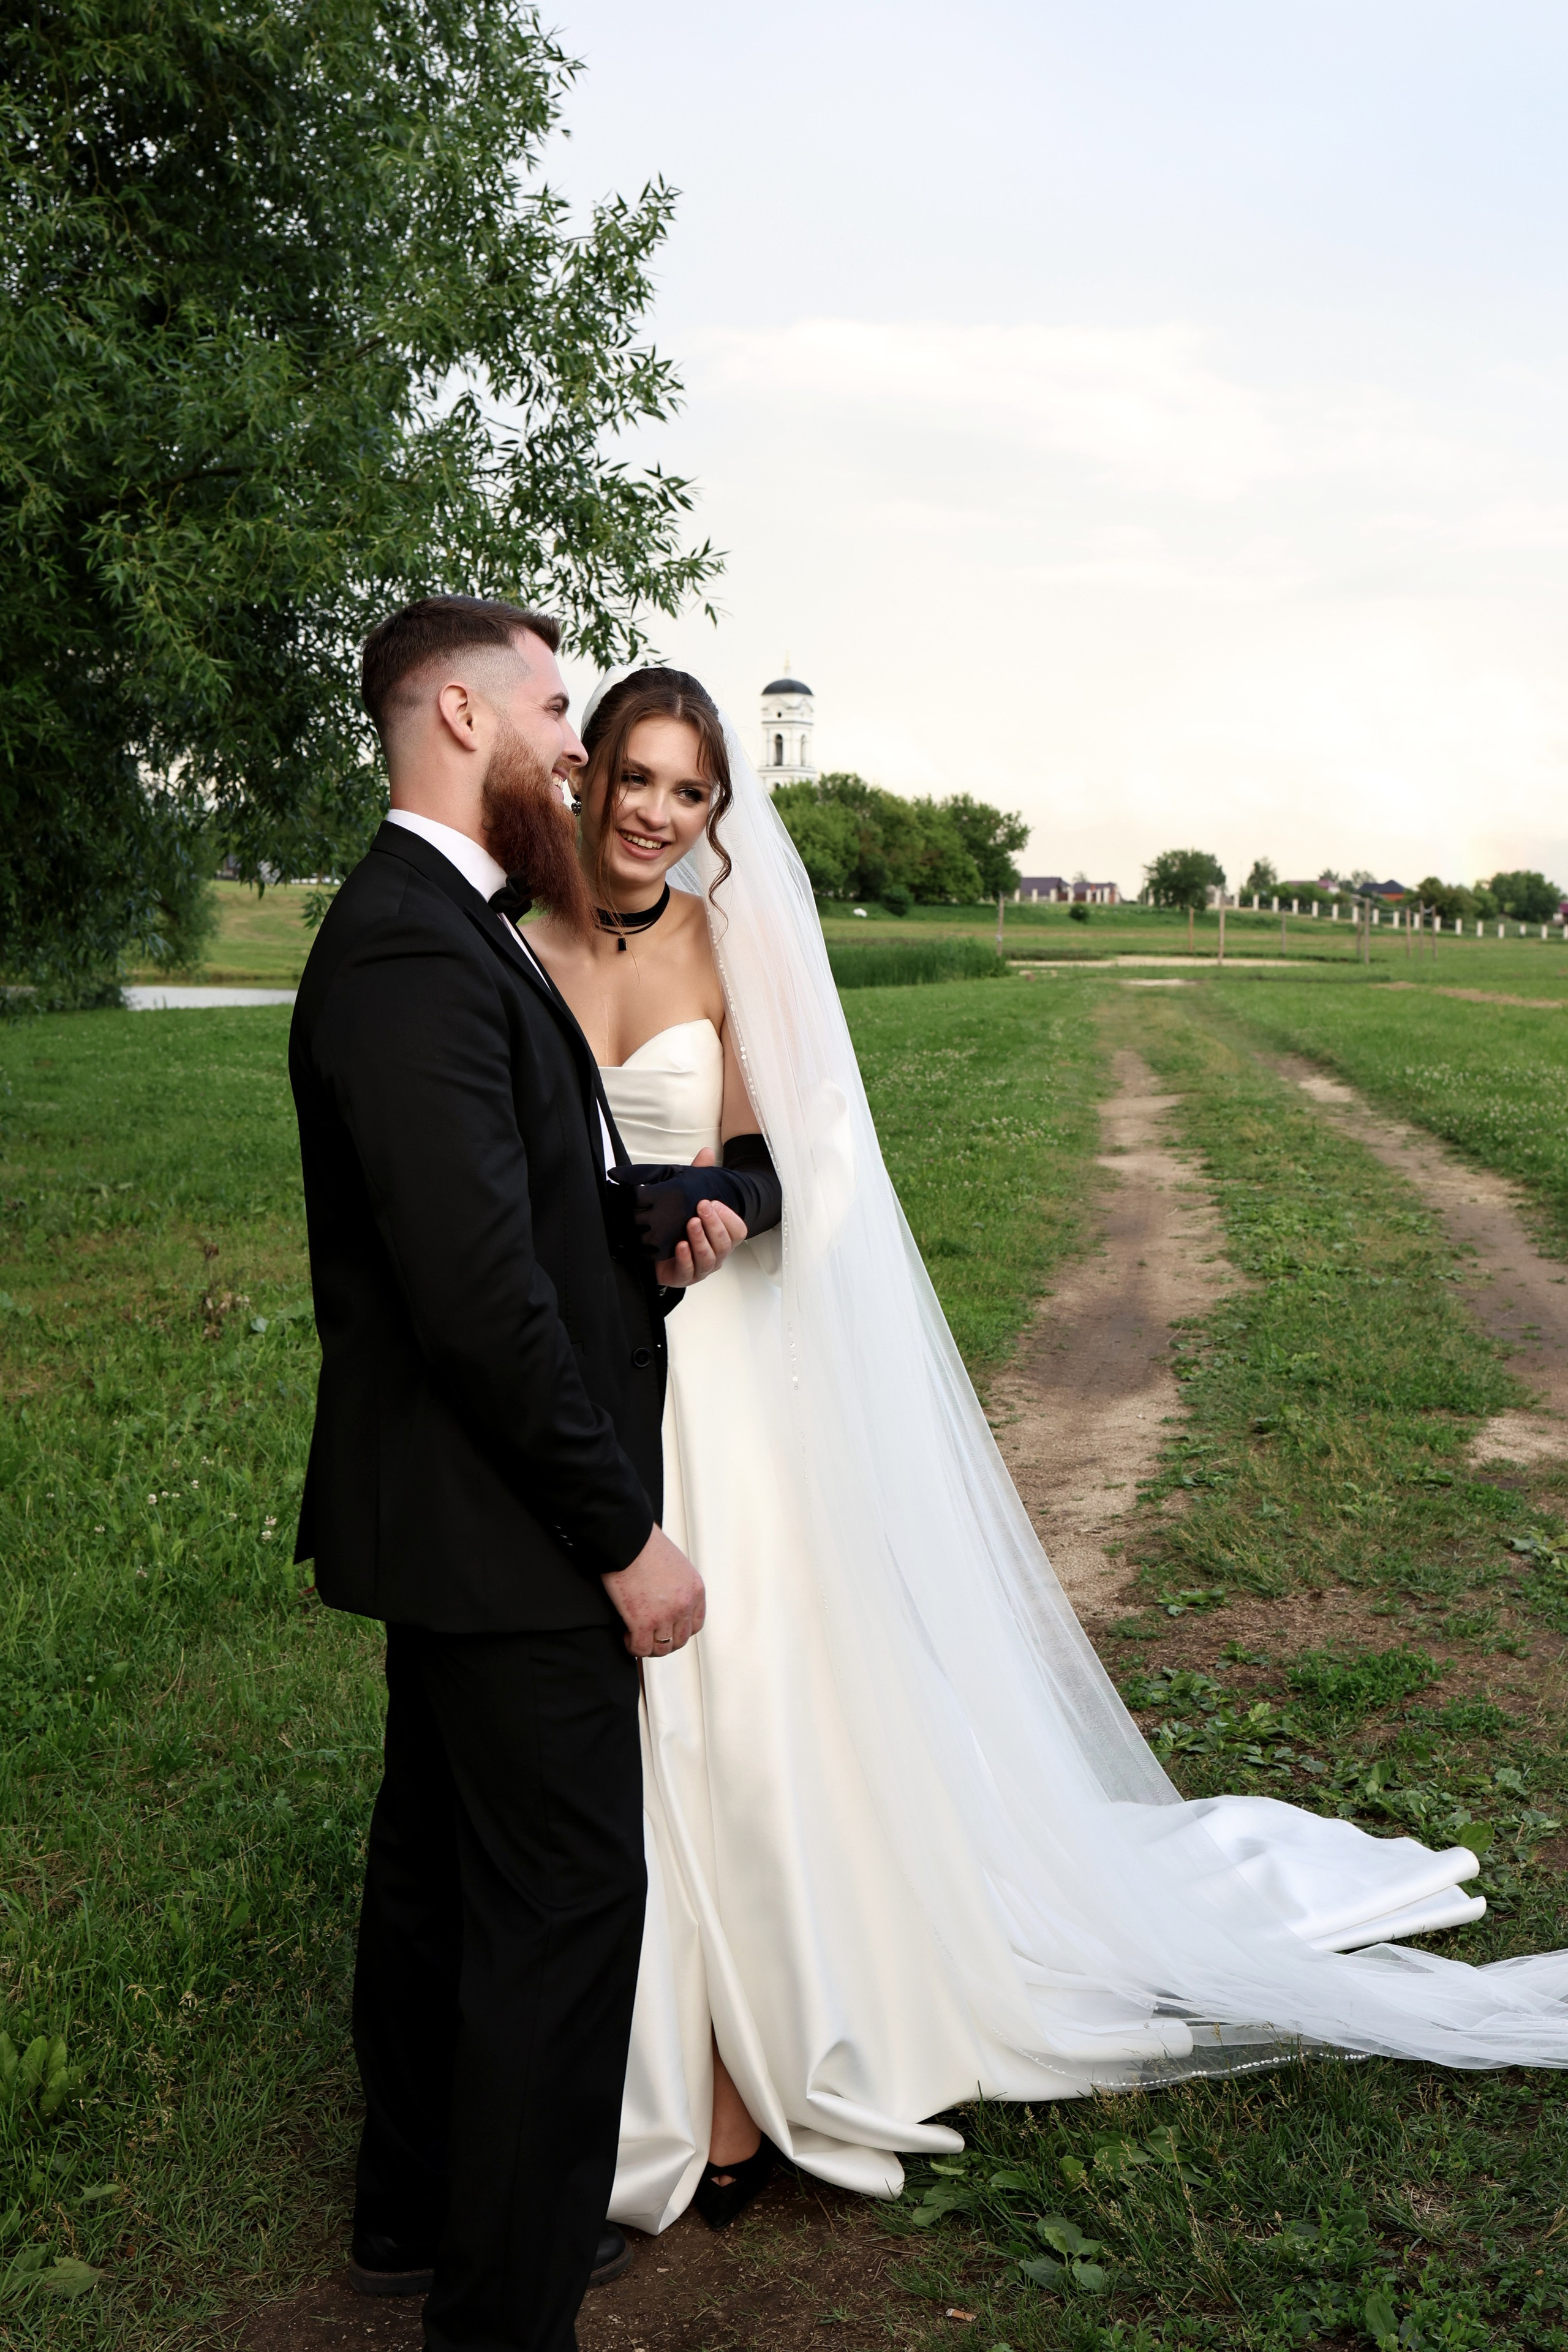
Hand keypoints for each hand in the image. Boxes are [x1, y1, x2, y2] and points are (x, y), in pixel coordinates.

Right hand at [602, 1524, 705, 1657]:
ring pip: (661, 1648)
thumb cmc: (644, 1545)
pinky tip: (626, 1635)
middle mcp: (684, 1604)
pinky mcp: (642, 1621)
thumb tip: (666, 1600)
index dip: (679, 1631)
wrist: (628, 1539)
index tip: (667, 1630)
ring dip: (649, 1646)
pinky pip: (640, 1648)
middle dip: (664, 1641)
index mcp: (695, 1590)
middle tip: (649, 1636)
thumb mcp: (675, 1565)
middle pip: (680, 1640)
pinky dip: (633, 1647)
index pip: (695, 1625)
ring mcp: (665, 1615)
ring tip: (636, 1636)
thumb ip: (677, 1586)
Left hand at [655, 1146, 746, 1286]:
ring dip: (701, 1239)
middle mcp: (716, 1253)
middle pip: (725, 1243)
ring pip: (709, 1257)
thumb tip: (706, 1152)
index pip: (738, 1230)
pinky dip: (686, 1258)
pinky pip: (689, 1271)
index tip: (714, 1202)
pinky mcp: (684, 1277)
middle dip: (714, 1224)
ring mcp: (701, 1267)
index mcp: (722, 1236)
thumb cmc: (679, 1227)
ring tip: (691, 1224)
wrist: (656, 1253)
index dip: (728, 1217)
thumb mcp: (689, 1199)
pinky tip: (680, 1245)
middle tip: (701, 1207)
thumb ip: (700, 1177)